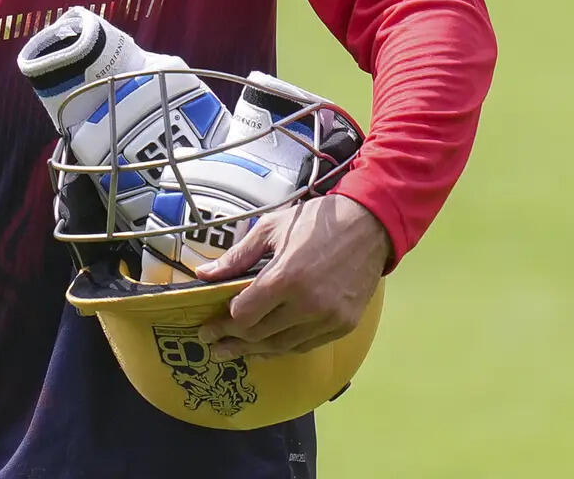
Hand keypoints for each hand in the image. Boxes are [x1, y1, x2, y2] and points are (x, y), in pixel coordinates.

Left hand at [195, 194, 389, 360]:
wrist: (369, 225)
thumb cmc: (317, 222)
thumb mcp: (271, 229)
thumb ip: (237, 256)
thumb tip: (204, 274)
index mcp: (286, 278)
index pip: (244, 316)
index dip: (223, 323)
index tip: (208, 326)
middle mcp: (307, 305)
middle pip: (259, 335)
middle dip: (231, 342)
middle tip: (212, 345)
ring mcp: (328, 319)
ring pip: (281, 347)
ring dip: (254, 351)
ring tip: (234, 352)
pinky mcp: (344, 325)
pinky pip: (305, 345)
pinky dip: (283, 348)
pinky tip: (267, 347)